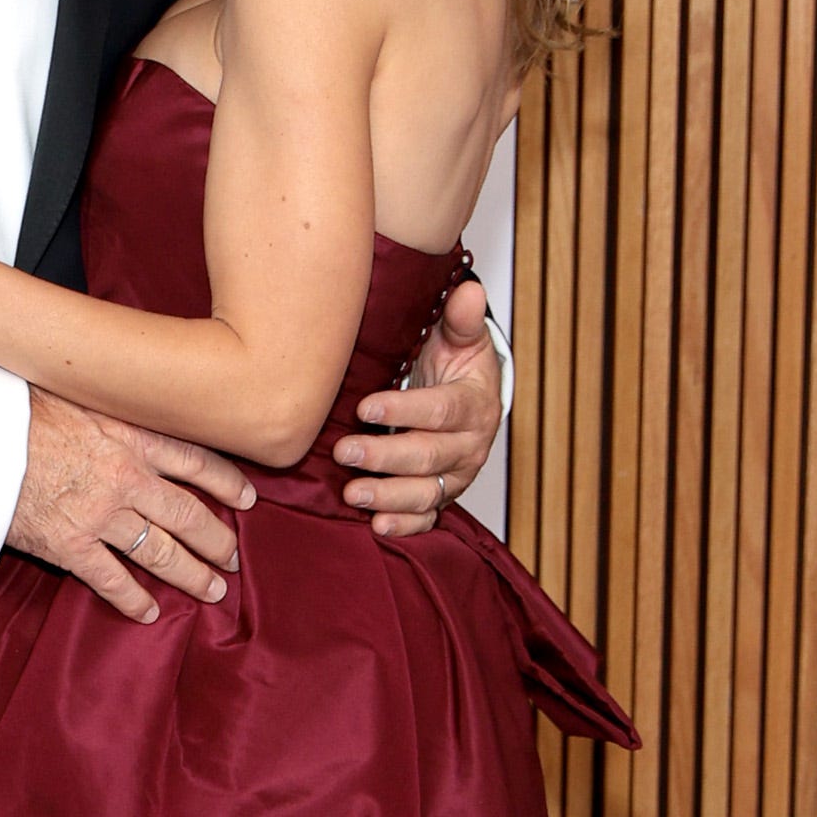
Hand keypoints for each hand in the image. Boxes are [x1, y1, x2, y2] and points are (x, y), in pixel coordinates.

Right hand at [7, 391, 252, 625]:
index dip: (227, 483)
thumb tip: (130, 406)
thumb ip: (112, 407)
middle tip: (234, 558)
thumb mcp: (79, 390)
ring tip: (212, 590)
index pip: (197, 461)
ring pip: (161, 552)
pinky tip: (150, 612)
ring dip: (191, 574)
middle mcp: (127, 478)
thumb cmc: (19, 407)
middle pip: (189, 515)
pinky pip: (112, 580)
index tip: (247, 499)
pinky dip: (134, 600)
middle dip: (217, 540)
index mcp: (132, 436)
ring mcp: (101, 516)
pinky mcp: (70, 546)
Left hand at [333, 277, 501, 535]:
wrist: (472, 399)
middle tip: (344, 451)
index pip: (440, 411)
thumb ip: (460, 318)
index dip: (403, 411)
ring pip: (427, 493)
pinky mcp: (444, 496)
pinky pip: (428, 517)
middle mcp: (469, 445)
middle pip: (428, 456)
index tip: (365, 408)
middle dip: (385, 457)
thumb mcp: (460, 338)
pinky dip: (405, 525)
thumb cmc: (456, 365)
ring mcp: (456, 475)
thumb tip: (468, 290)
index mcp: (473, 404)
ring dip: (389, 496)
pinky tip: (377, 526)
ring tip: (352, 493)